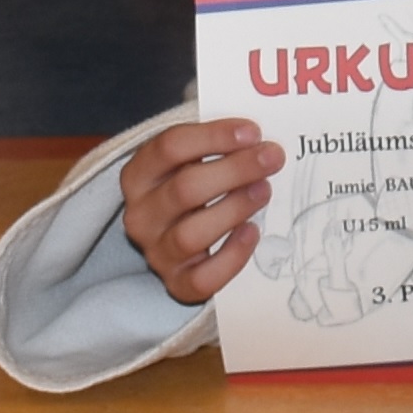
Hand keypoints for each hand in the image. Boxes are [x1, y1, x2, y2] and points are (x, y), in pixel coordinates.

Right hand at [116, 115, 280, 302]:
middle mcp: (140, 215)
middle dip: (235, 170)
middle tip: (273, 157)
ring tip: (264, 190)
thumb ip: (214, 140)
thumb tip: (256, 128)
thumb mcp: (191, 156)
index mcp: (138, 174)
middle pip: (185, 189)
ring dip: (234, 208)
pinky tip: (252, 232)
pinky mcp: (177, 283)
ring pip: (191, 234)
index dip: (214, 136)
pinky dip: (231, 256)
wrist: (175, 237)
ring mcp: (156, 252)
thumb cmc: (191, 182)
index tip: (253, 131)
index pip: (169, 148)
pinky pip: (203, 279)